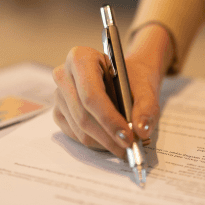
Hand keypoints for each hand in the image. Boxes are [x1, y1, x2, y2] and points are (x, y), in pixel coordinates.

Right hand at [52, 25, 173, 156]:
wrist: (126, 78)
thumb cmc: (133, 79)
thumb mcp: (146, 87)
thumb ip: (147, 107)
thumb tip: (141, 130)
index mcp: (81, 57)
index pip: (91, 94)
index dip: (109, 119)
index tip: (127, 136)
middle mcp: (63, 74)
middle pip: (83, 115)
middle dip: (108, 136)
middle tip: (129, 147)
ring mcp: (58, 95)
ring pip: (79, 129)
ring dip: (103, 142)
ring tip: (125, 146)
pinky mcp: (59, 112)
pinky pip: (75, 135)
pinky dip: (96, 142)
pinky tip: (112, 140)